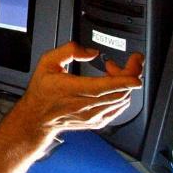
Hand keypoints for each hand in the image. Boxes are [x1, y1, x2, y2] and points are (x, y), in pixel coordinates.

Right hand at [16, 42, 142, 136]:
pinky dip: (122, 94)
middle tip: (123, 63)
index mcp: (71, 89)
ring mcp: (93, 116)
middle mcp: (84, 105)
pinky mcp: (98, 122)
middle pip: (120, 92)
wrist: (37, 117)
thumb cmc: (42, 90)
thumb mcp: (47, 62)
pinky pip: (119, 108)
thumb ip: (69, 50)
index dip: (124, 79)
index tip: (135, 72)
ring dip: (125, 84)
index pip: (104, 87)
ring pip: (122, 100)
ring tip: (113, 73)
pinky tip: (113, 86)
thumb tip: (92, 52)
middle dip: (129, 74)